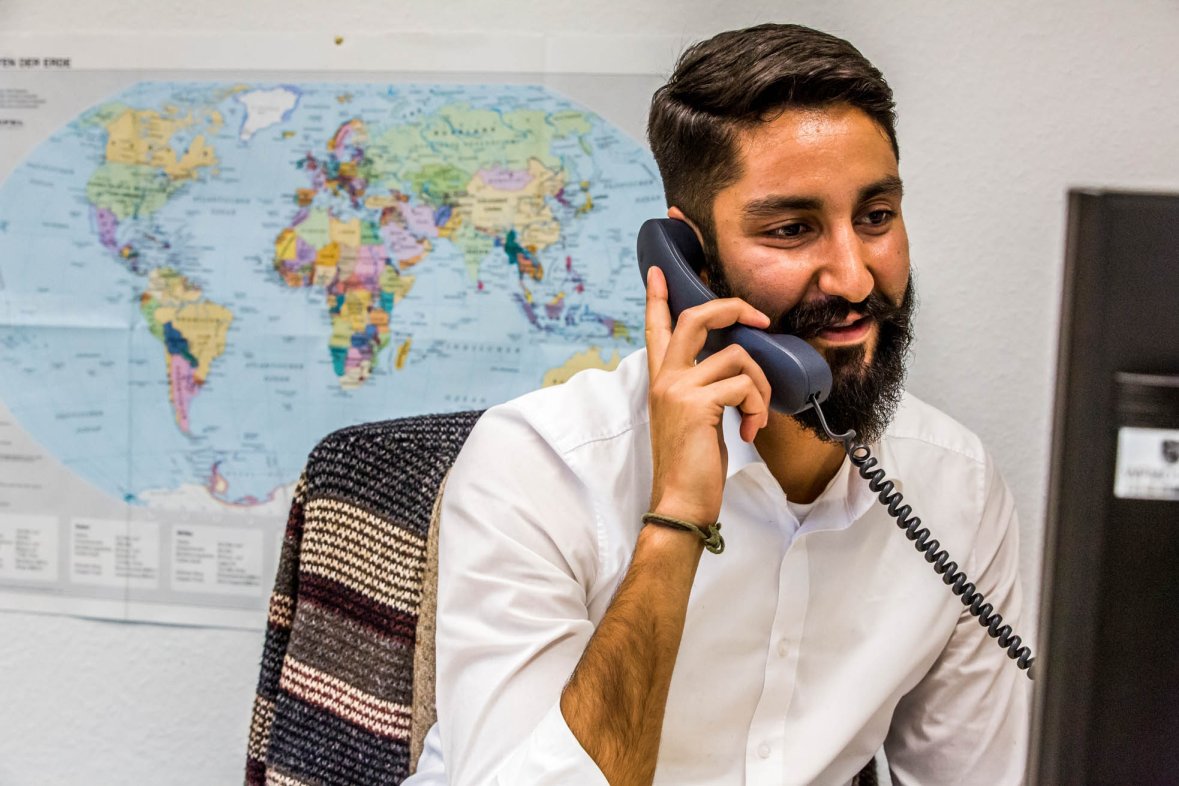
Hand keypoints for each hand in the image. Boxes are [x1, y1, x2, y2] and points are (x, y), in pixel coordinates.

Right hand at [644, 265, 772, 526]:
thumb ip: (705, 388)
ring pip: (738, 357)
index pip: (658, 328)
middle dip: (733, 308)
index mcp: (662, 379)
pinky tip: (750, 431)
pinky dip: (758, 407)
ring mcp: (677, 387)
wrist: (681, 502)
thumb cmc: (692, 465)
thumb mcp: (695, 418)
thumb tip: (741, 368)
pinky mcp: (696, 402)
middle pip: (697, 317)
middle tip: (759, 319)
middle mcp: (665, 377)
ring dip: (761, 387)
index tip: (659, 271)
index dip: (659, 297)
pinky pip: (745, 385)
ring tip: (756, 417)